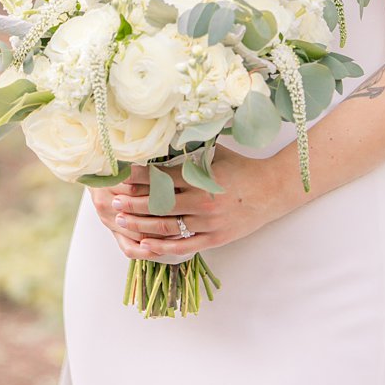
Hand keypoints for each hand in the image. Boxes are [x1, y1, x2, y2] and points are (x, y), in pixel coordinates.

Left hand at [88, 151, 291, 259]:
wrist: (272, 190)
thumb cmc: (240, 167)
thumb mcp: (214, 153)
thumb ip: (187, 151)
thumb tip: (158, 137)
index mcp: (200, 179)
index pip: (161, 179)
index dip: (138, 178)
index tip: (119, 176)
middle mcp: (203, 202)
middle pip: (159, 205)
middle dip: (133, 203)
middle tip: (113, 202)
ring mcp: (208, 223)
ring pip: (168, 227)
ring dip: (141, 225)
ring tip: (121, 220)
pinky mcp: (215, 239)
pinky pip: (184, 246)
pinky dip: (163, 247)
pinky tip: (145, 245)